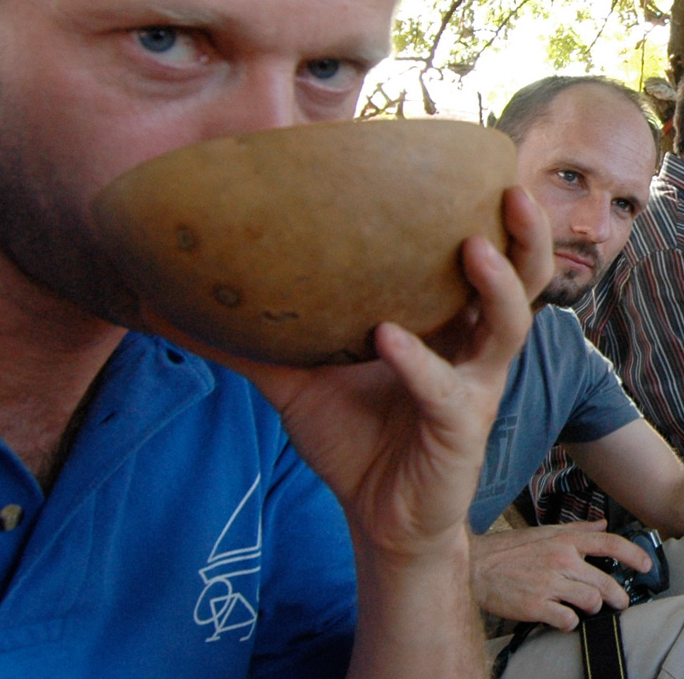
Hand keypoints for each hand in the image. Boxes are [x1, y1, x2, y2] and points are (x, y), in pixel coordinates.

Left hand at [170, 187, 552, 561]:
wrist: (377, 521)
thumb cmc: (353, 439)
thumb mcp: (294, 382)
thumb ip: (244, 342)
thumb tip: (158, 306)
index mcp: (446, 321)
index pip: (480, 257)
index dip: (489, 214)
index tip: (478, 163)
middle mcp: (470, 346)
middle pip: (522, 279)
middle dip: (525, 235)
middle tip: (511, 190)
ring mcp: (472, 386)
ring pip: (507, 326)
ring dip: (497, 285)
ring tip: (473, 246)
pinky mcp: (459, 429)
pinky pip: (444, 389)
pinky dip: (418, 362)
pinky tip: (390, 337)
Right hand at [470, 522, 652, 629]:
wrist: (477, 566)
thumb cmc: (511, 550)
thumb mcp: (545, 532)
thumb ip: (577, 530)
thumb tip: (601, 524)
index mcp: (565, 541)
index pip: (609, 544)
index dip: (634, 555)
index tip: (646, 565)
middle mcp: (561, 560)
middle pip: (605, 581)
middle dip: (618, 596)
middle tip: (620, 602)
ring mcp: (550, 583)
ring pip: (591, 601)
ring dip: (593, 608)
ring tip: (586, 608)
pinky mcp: (537, 605)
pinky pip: (568, 619)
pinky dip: (570, 622)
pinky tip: (564, 618)